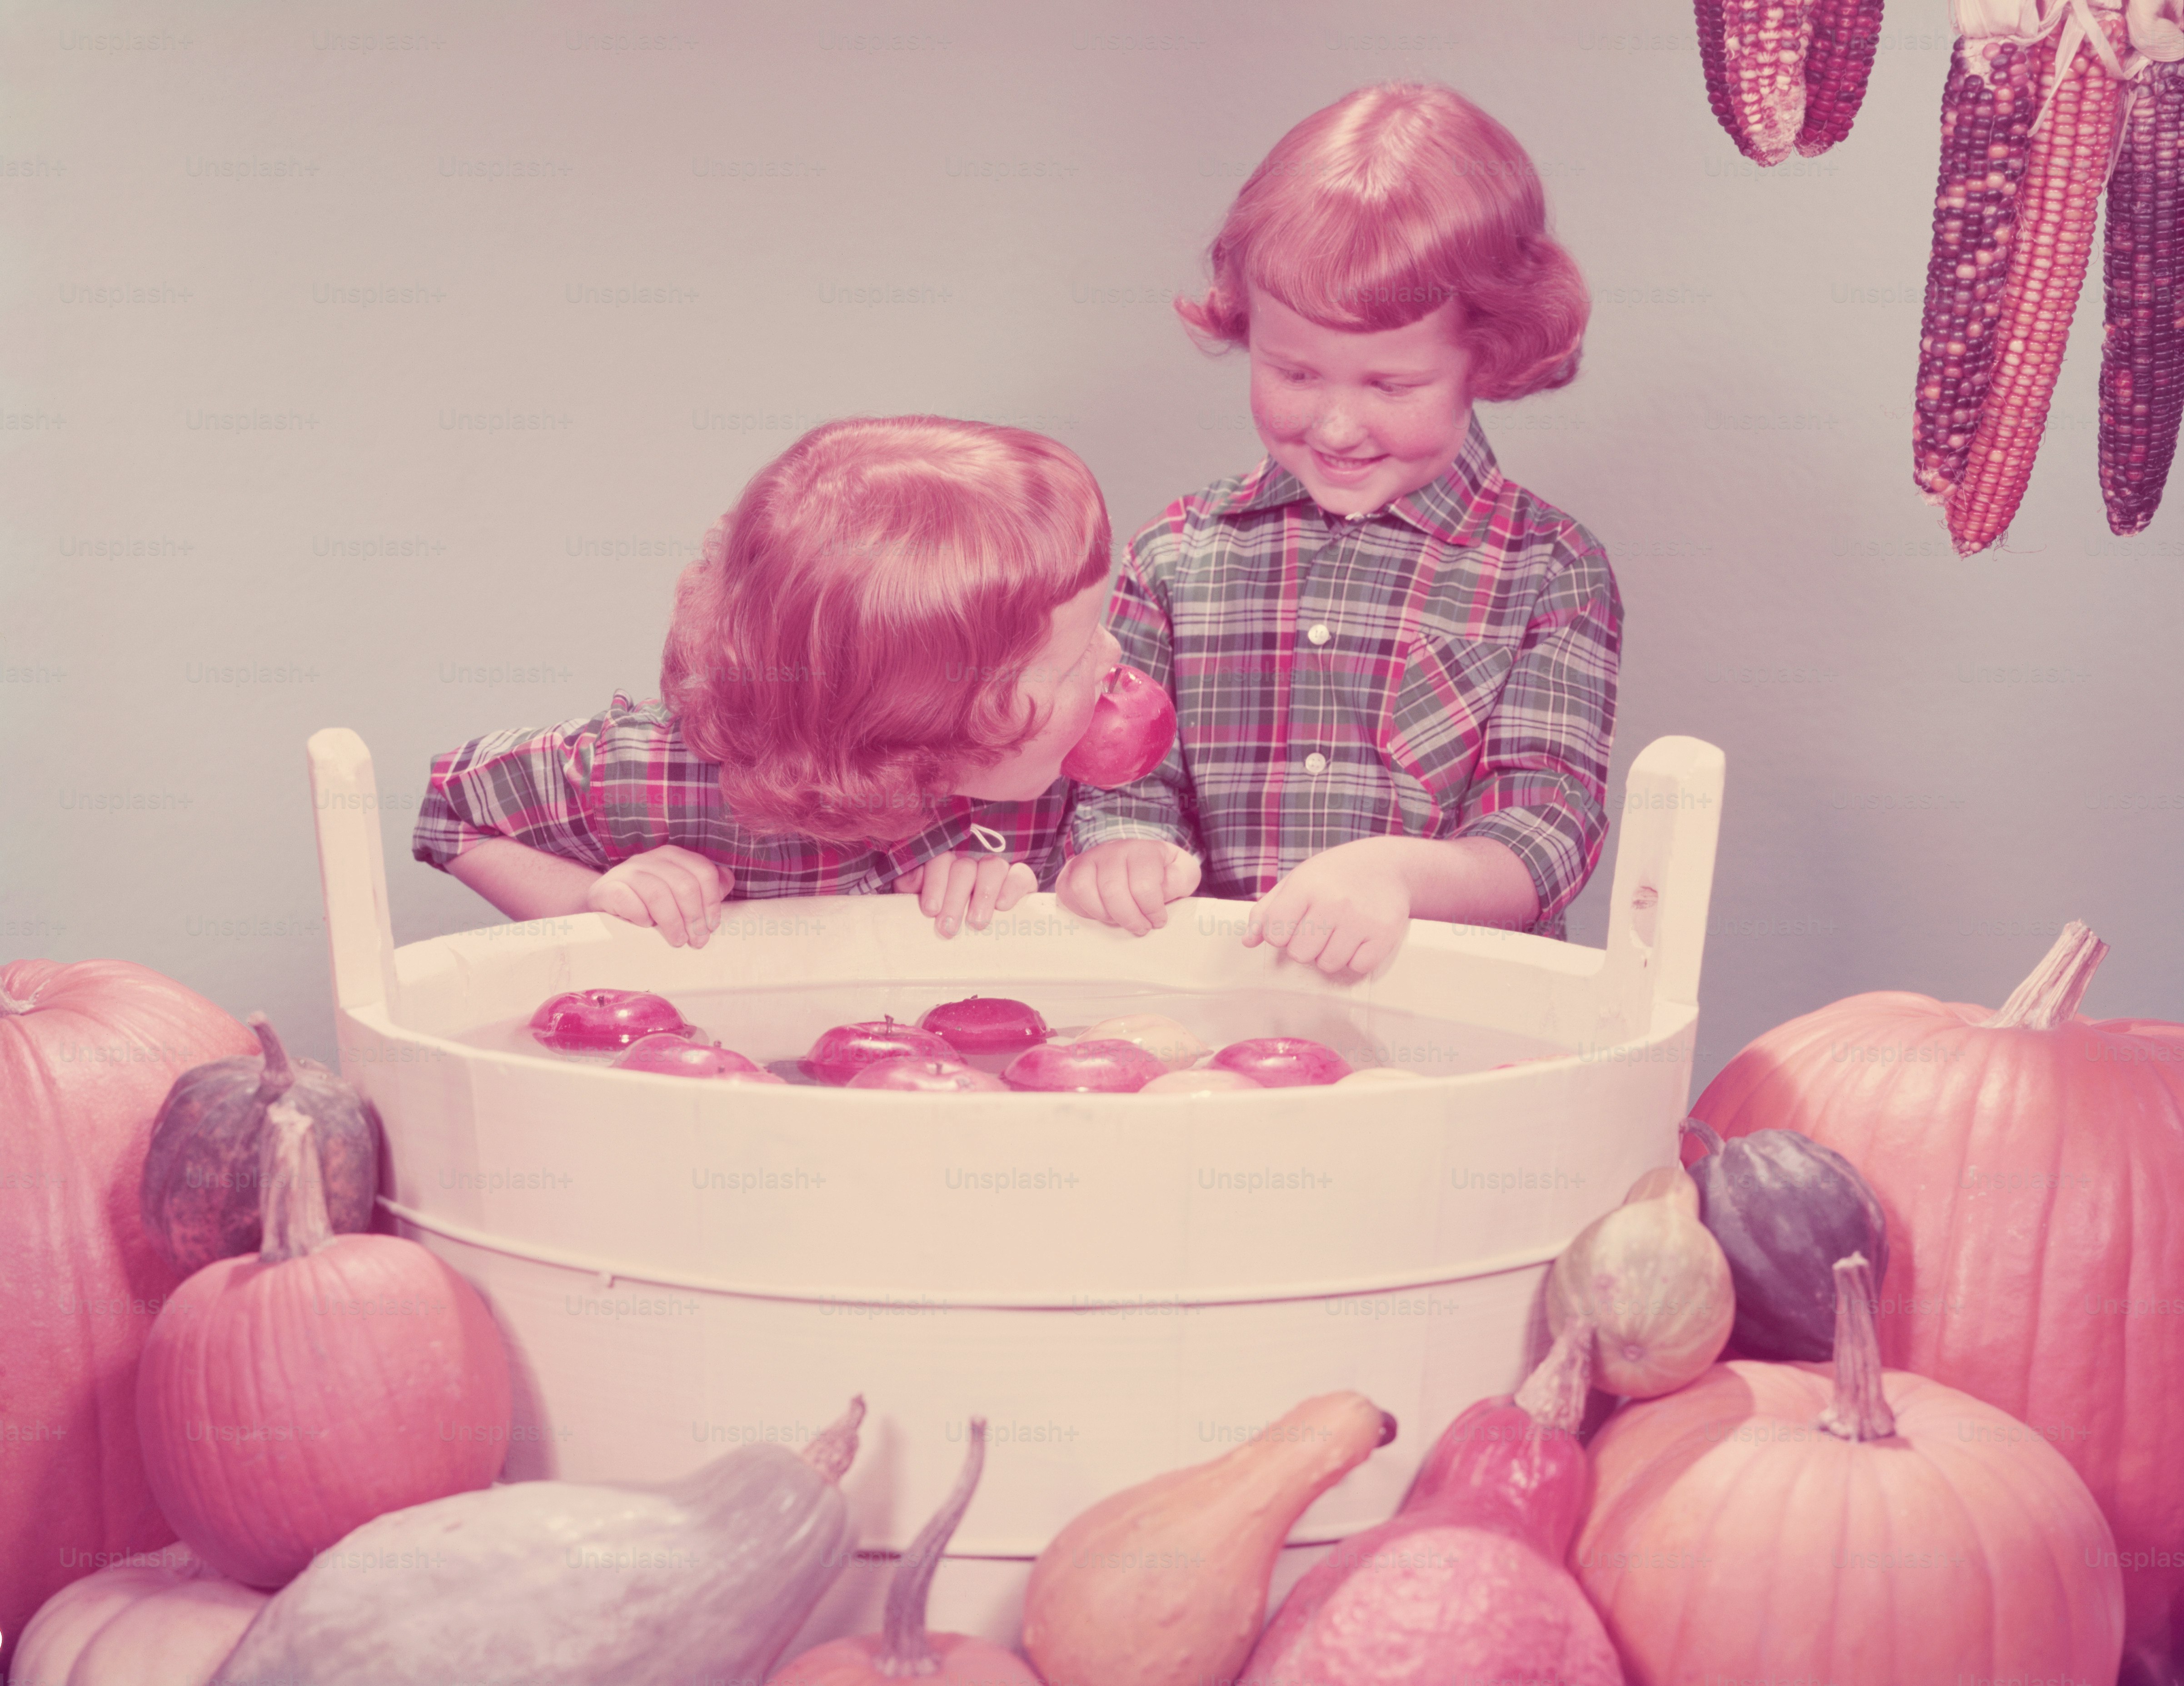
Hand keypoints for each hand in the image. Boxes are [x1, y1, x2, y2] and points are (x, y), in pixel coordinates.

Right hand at [584, 846, 731, 947]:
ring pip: (658, 893)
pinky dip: (641, 917)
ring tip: (677, 941)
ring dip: (672, 922)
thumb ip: (705, 885)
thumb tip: (727, 881)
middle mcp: (651, 859)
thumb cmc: (648, 900)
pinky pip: (628, 900)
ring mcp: (628, 871)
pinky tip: (646, 927)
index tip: (711, 926)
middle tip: (697, 941)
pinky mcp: (607, 888)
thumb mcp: (678, 891)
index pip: (703, 872)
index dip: (712, 902)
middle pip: (684, 885)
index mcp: (673, 856)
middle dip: (695, 917)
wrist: (603, 902)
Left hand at [894, 851, 1035, 937]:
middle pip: (964, 868)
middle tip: (948, 928)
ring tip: (976, 923)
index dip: (935, 882)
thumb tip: (914, 878)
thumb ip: (913, 887)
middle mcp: (971, 860)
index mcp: (945, 862)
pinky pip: (1021, 874)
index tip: (930, 910)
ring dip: (983, 895)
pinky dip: (1012, 888)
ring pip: (992, 867)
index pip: (939, 860)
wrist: (983, 928)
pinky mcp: (1021, 877)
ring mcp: (996, 867)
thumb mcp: (926, 902)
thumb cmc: (946, 914)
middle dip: (955, 898)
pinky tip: (1002, 905)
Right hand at [1055, 839, 1201, 935]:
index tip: (1158, 920)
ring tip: (1120, 920)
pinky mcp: (1070, 873)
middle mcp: (1111, 850)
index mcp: (1141, 850)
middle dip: (1130, 919)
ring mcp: (1087, 860)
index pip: (1142, 884)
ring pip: (1086, 891)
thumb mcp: (1181, 871)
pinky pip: (1070, 895)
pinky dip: (1086, 911)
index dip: (1152, 910)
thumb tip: (1165, 887)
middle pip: (1113, 891)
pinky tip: (1103, 914)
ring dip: (1106, 915)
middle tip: (1141, 927)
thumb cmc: (1159, 871)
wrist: (1133, 860)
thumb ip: (1182, 877)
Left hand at [1244, 843, 1409, 974]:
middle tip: (1320, 927)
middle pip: (1299, 954)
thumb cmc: (1334, 875)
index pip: (1274, 933)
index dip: (1279, 933)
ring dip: (1330, 954)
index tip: (1292, 922)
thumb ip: (1267, 910)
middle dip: (1305, 945)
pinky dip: (1356, 959)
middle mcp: (1333, 902)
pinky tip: (1359, 938)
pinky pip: (1357, 967)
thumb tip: (1247, 942)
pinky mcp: (1384, 934)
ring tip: (1340, 932)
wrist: (1387, 865)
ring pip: (1328, 964)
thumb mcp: (1297, 881)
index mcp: (1306, 886)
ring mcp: (1361, 919)